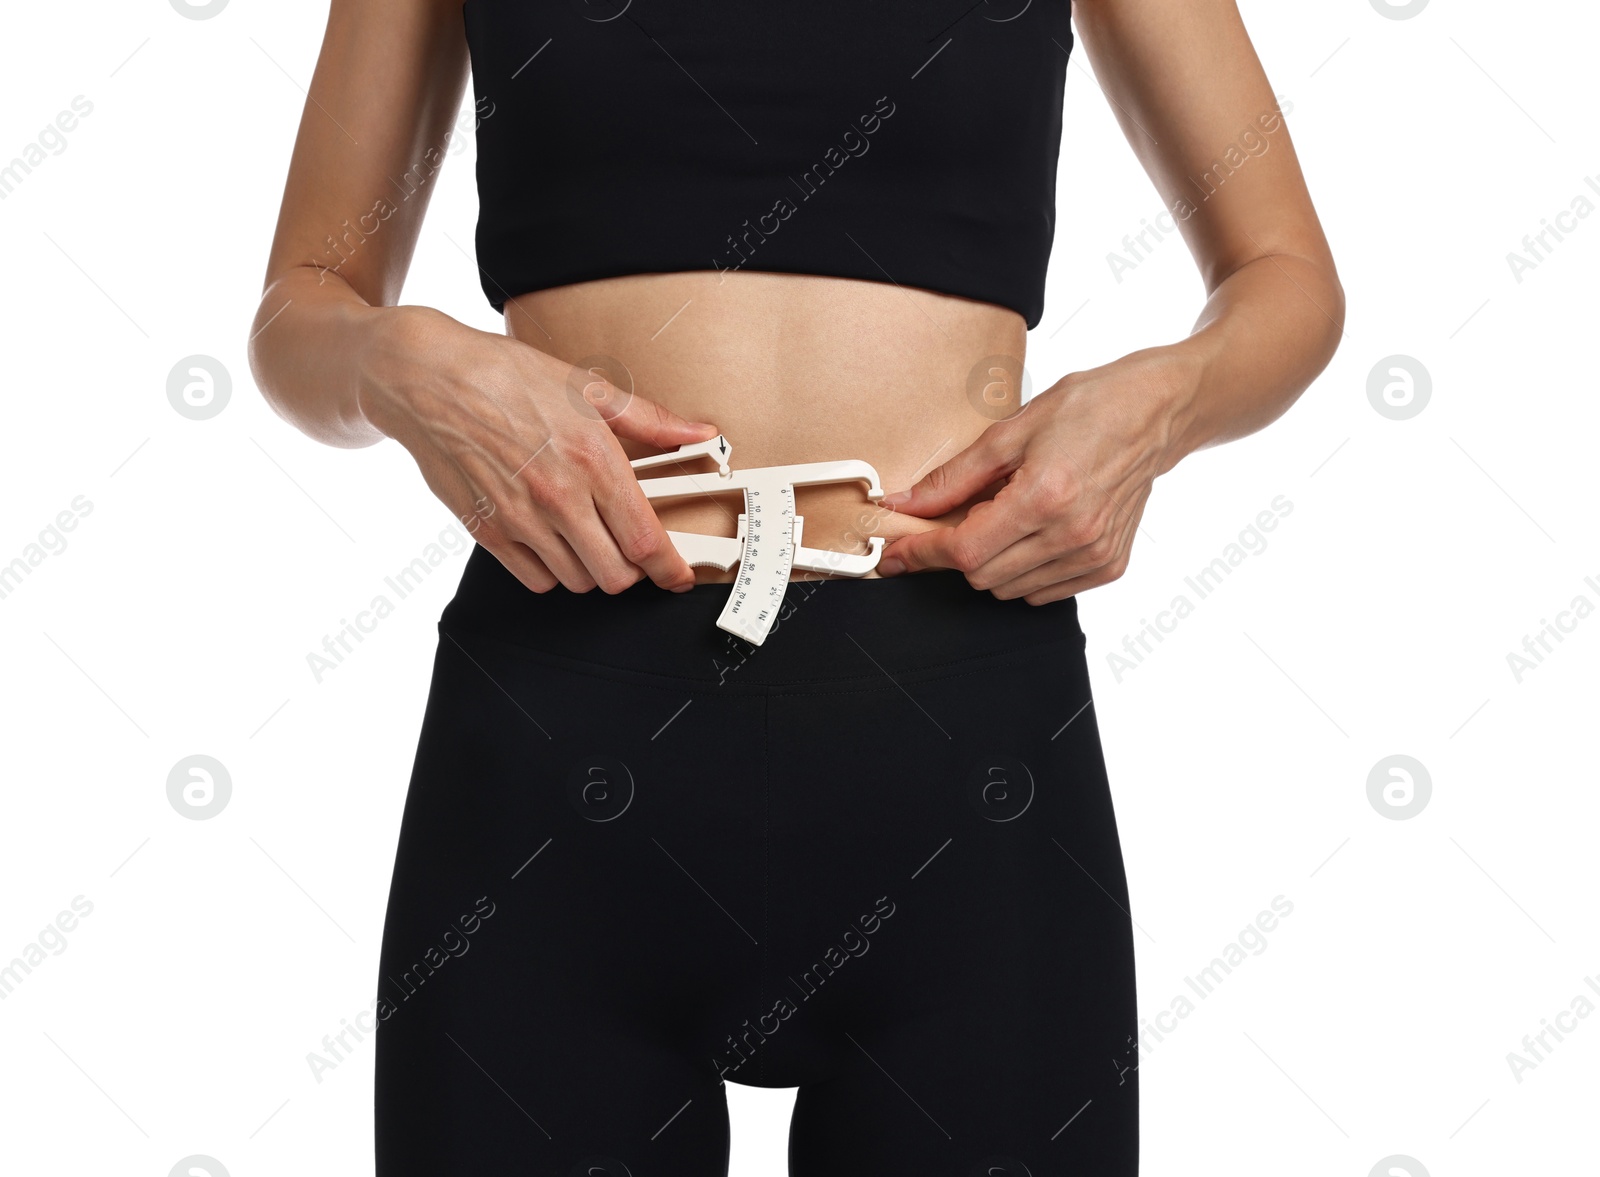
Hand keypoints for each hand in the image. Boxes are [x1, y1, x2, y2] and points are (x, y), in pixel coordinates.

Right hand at [355, 306, 718, 594]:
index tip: (678, 575)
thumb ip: (651, 421)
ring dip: (591, 568)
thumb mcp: (587, 387)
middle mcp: (559, 496)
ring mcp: (520, 518)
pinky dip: (551, 571)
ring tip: (587, 536)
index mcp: (592, 459)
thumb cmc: (505, 376)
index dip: (671, 569)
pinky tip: (551, 540)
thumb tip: (700, 433)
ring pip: (577, 582)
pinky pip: (535, 580)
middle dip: (631, 568)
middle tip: (628, 548)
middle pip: (615, 575)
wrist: (427, 379)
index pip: (645, 541)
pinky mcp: (487, 531)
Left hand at [876, 348, 1192, 603]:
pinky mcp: (1109, 565)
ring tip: (1005, 517)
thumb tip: (906, 503)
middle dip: (956, 553)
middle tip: (957, 519)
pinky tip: (1032, 534)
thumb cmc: (1088, 409)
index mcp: (1045, 497)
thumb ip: (954, 477)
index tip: (893, 558)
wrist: (1155, 413)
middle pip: (982, 575)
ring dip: (991, 563)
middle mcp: (1073, 535)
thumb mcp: (1011, 431)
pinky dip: (1024, 572)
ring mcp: (1094, 555)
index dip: (921, 555)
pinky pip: (1044, 591)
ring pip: (1010, 589)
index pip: (964, 549)